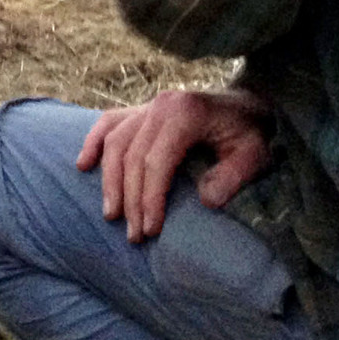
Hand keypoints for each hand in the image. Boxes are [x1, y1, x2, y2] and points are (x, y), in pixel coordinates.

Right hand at [76, 87, 273, 242]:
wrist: (249, 103)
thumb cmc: (251, 133)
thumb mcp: (255, 154)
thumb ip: (234, 176)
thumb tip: (206, 200)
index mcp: (186, 112)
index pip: (156, 161)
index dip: (150, 197)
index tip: (151, 229)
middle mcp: (162, 105)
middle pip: (132, 155)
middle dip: (130, 199)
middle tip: (134, 235)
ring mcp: (149, 104)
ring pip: (116, 142)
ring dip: (110, 180)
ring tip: (111, 215)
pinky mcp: (143, 109)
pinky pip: (110, 122)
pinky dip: (94, 141)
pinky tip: (83, 165)